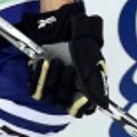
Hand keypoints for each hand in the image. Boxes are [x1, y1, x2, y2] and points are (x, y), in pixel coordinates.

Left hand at [21, 1, 107, 116]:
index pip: (80, 110)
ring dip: (52, 78)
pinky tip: (44, 62)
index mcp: (84, 90)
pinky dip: (39, 76)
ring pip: (49, 97)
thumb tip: (101, 102)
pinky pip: (34, 90)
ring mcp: (52, 86)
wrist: (61, 27)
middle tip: (69, 68)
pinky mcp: (37, 80)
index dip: (78, 106)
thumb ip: (95, 82)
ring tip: (55, 61)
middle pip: (63, 104)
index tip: (79, 96)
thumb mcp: (91, 60)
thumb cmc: (79, 41)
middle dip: (65, 84)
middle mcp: (67, 90)